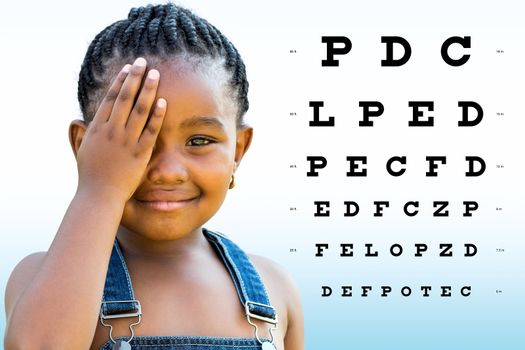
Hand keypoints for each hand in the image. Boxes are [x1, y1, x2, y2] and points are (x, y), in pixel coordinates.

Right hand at [75, 57, 165, 202]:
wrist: (98, 195)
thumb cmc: (90, 175)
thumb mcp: (83, 149)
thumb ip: (83, 133)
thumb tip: (78, 121)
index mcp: (97, 127)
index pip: (111, 98)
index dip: (121, 81)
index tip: (128, 68)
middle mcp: (111, 130)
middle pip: (125, 97)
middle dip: (135, 77)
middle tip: (143, 61)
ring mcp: (125, 141)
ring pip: (139, 109)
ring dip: (148, 89)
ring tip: (156, 73)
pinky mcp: (139, 152)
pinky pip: (150, 130)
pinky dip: (157, 115)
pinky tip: (163, 101)